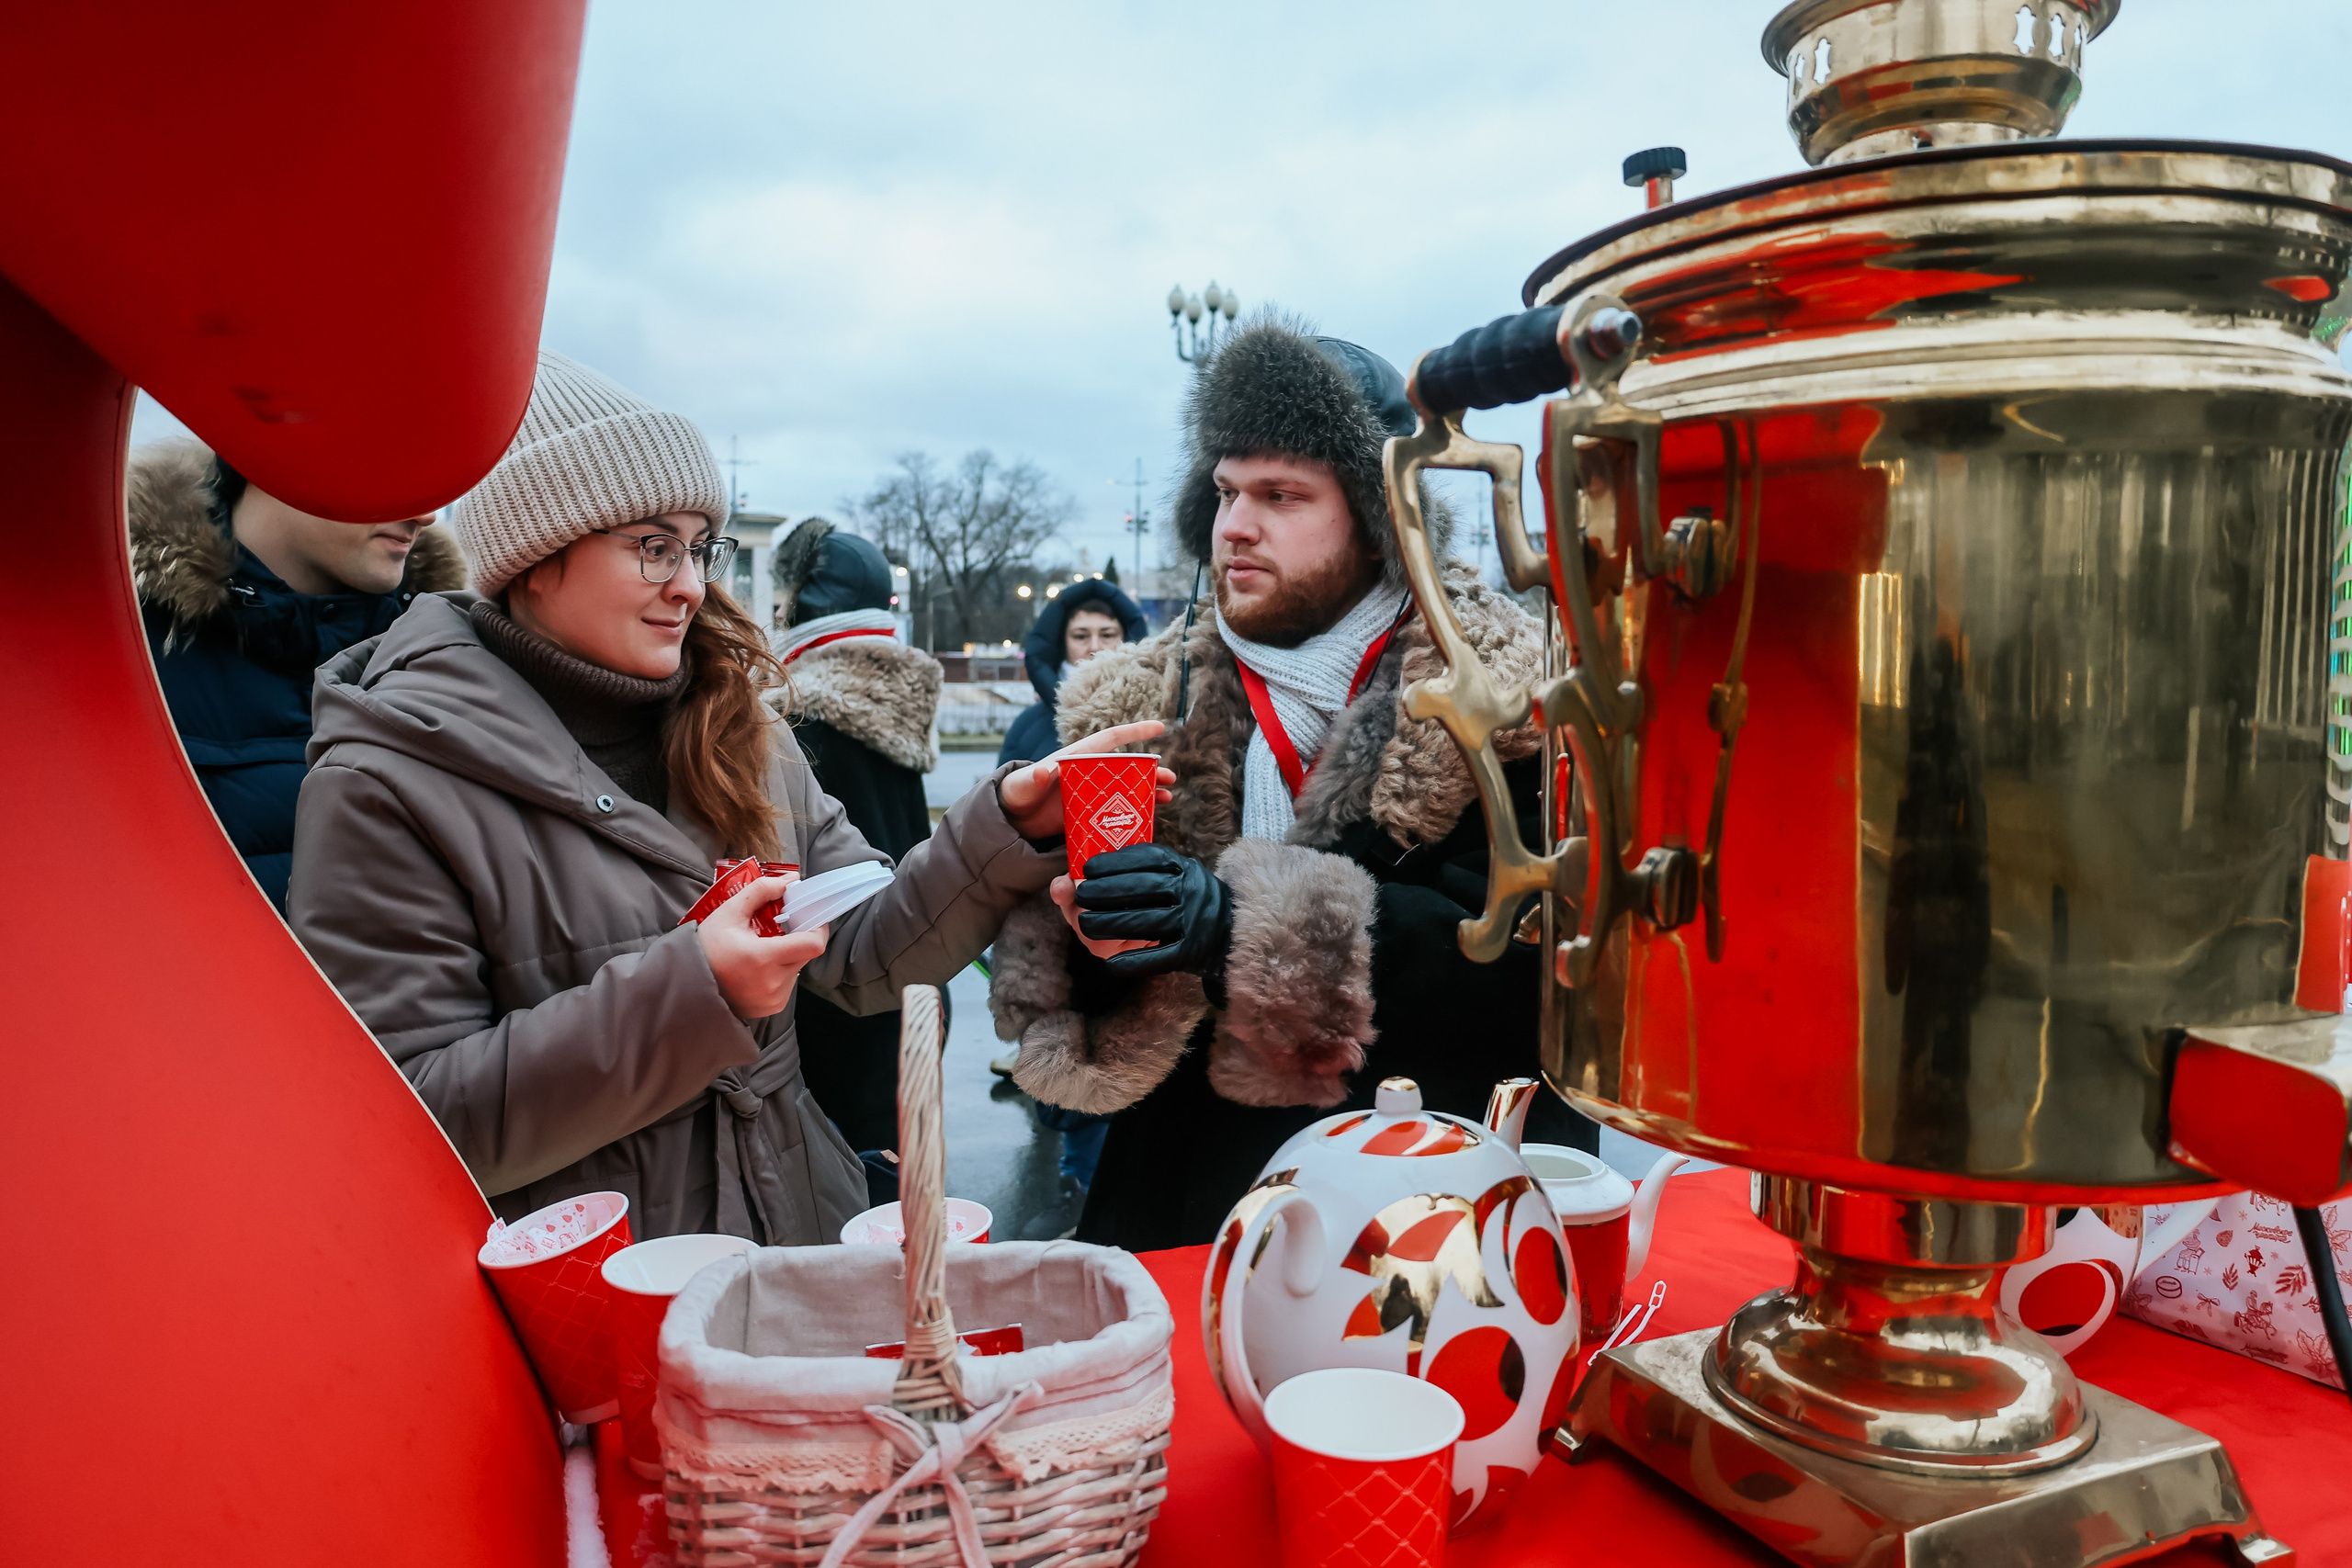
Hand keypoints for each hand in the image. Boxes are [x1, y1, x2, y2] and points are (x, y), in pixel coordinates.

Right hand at [694, 873, 829, 1019]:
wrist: (688, 983)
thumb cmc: (706, 948)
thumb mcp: (729, 913)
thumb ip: (760, 891)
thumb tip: (790, 880)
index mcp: (763, 958)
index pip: (812, 945)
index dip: (818, 927)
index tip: (810, 916)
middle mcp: (772, 982)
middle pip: (805, 954)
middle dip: (798, 937)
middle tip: (781, 927)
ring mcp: (773, 998)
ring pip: (797, 968)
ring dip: (788, 955)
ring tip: (764, 948)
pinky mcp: (772, 1007)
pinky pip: (788, 984)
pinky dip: (780, 972)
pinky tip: (759, 967)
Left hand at [999, 721, 1176, 841]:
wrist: (1012, 819)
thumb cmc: (1017, 793)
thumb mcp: (1024, 784)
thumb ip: (1034, 777)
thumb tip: (1044, 771)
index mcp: (1078, 756)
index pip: (1111, 738)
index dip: (1135, 732)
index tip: (1160, 727)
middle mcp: (1090, 772)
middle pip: (1126, 766)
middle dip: (1150, 770)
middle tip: (1170, 778)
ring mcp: (1092, 792)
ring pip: (1127, 787)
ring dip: (1148, 790)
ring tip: (1167, 797)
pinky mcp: (1091, 811)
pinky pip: (1118, 809)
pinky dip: (1135, 810)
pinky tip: (1149, 817)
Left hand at [1068, 843, 1233, 977]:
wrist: (1234, 930)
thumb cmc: (1189, 899)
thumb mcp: (1173, 876)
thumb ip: (1135, 873)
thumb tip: (1078, 876)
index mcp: (1184, 867)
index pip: (1147, 858)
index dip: (1114, 862)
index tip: (1087, 868)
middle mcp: (1190, 890)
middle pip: (1142, 889)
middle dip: (1105, 892)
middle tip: (1080, 896)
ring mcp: (1193, 921)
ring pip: (1145, 923)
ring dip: (1110, 924)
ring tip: (1085, 925)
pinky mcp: (1193, 951)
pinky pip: (1159, 957)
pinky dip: (1133, 962)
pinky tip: (1110, 964)